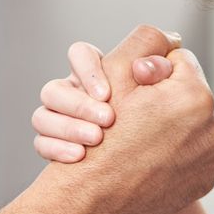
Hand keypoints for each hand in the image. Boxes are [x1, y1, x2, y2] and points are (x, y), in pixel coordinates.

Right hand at [31, 37, 175, 162]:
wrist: (149, 172)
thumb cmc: (160, 128)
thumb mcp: (166, 91)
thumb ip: (164, 65)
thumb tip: (172, 41)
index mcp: (96, 76)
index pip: (80, 54)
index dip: (89, 69)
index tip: (108, 93)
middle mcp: (74, 96)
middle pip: (53, 88)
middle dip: (78, 104)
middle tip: (107, 120)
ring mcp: (61, 123)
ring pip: (41, 116)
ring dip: (68, 127)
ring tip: (96, 139)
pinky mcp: (55, 149)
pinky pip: (41, 144)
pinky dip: (57, 149)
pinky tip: (79, 156)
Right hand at [42, 25, 213, 213]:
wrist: (95, 199)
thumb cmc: (101, 135)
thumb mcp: (115, 75)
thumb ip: (146, 42)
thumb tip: (173, 40)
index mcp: (196, 95)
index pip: (180, 62)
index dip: (152, 73)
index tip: (134, 91)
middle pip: (189, 95)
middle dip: (166, 100)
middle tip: (134, 115)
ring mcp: (212, 158)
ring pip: (192, 125)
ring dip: (172, 127)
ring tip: (140, 139)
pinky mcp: (205, 181)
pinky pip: (193, 155)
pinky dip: (175, 154)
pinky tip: (149, 160)